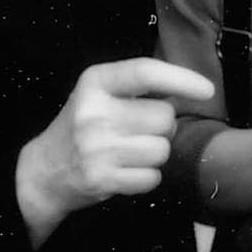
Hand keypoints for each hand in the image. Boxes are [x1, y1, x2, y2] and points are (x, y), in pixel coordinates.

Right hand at [16, 58, 213, 245]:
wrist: (44, 171)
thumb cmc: (82, 125)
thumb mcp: (100, 94)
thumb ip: (137, 87)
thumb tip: (191, 89)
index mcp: (95, 82)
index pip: (145, 72)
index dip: (181, 79)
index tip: (207, 89)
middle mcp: (94, 112)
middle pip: (163, 117)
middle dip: (163, 127)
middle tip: (141, 130)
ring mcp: (97, 147)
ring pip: (161, 150)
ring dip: (155, 154)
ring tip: (131, 152)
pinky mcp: (101, 179)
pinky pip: (152, 177)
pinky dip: (146, 177)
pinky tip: (126, 171)